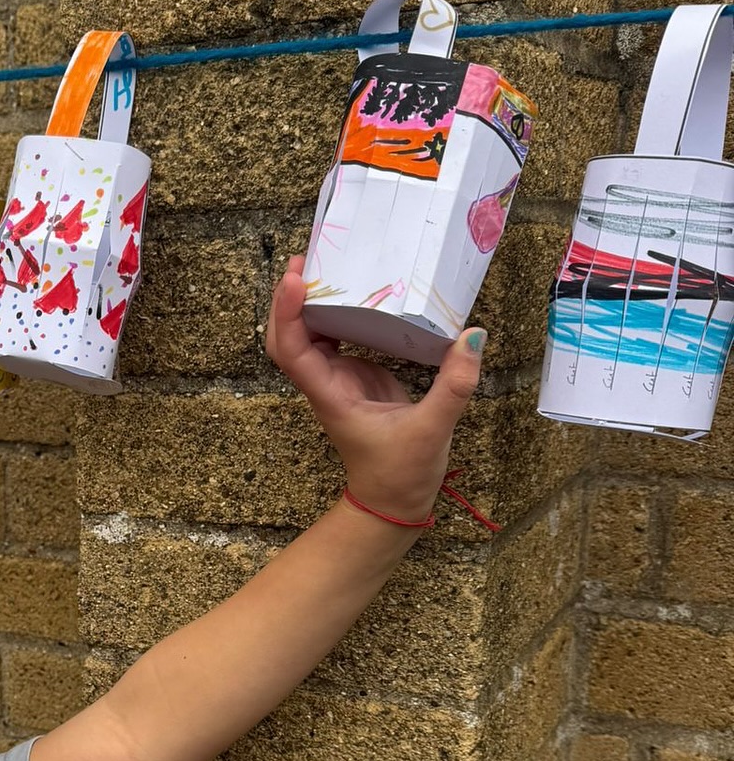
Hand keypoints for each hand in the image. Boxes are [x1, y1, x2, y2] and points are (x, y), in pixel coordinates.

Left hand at [264, 256, 485, 521]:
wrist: (393, 502)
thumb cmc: (401, 474)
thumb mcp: (433, 430)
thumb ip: (453, 384)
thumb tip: (473, 337)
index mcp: (331, 396)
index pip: (294, 350)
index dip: (288, 313)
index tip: (296, 279)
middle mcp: (326, 383)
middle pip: (288, 336)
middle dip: (288, 299)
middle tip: (303, 257)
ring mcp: (339, 379)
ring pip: (310, 335)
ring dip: (310, 302)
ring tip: (323, 262)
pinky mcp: (356, 376)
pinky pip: (339, 338)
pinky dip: (339, 312)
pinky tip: (355, 288)